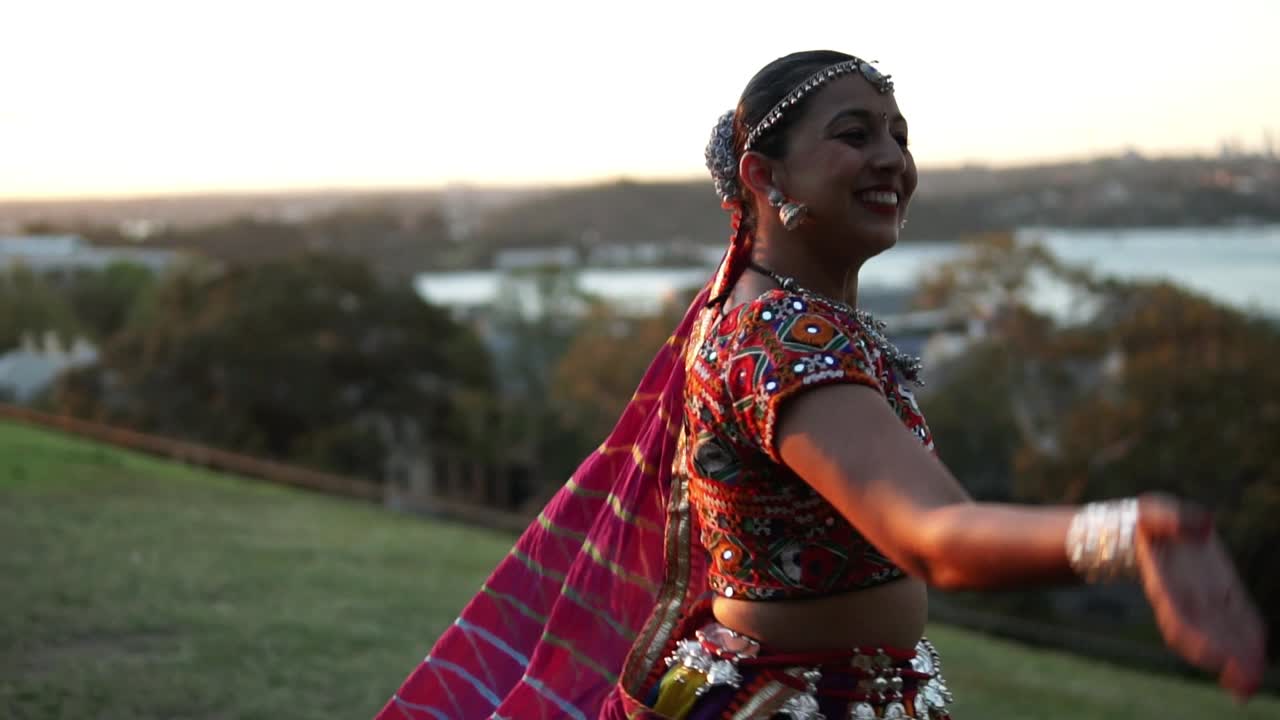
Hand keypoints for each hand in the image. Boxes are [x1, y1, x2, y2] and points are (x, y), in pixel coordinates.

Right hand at [1136, 494, 1267, 700]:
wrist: (1152, 530)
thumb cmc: (1153, 520)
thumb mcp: (1155, 512)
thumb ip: (1174, 518)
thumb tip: (1203, 527)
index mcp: (1165, 583)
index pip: (1178, 617)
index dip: (1194, 639)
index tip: (1214, 658)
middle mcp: (1181, 600)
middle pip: (1200, 637)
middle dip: (1221, 660)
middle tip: (1243, 686)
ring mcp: (1200, 602)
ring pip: (1218, 636)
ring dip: (1234, 660)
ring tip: (1249, 684)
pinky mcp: (1219, 598)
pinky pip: (1233, 622)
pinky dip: (1245, 641)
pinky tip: (1257, 655)